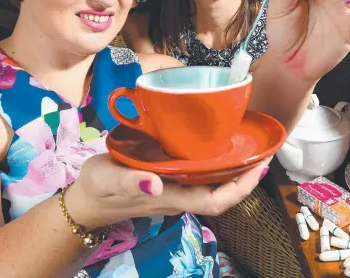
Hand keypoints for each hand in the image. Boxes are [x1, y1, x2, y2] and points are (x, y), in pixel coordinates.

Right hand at [65, 154, 271, 229]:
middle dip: (246, 179)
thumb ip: (128, 182)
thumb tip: (154, 184)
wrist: (86, 201)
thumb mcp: (106, 179)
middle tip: (262, 153)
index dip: (240, 188)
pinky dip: (217, 166)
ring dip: (235, 172)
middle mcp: (179, 197)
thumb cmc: (96, 188)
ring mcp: (176, 192)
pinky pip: (202, 179)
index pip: (214, 201)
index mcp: (170, 197)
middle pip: (222, 196)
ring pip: (214, 187)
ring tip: (249, 148)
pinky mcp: (170, 183)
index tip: (258, 168)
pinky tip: (221, 148)